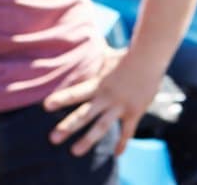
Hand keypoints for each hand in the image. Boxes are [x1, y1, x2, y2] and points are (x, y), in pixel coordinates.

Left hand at [44, 47, 162, 155]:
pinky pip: (128, 131)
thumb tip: (87, 42)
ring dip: (88, 140)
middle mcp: (106, 97)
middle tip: (53, 139)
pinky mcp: (134, 111)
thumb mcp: (108, 57)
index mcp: (98, 84)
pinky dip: (122, 143)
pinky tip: (117, 154)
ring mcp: (120, 106)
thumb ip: (96, 57)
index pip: (76, 93)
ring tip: (75, 152)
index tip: (46, 106)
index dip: (61, 99)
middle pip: (84, 114)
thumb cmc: (128, 56)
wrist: (150, 58)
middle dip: (68, 126)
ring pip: (102, 126)